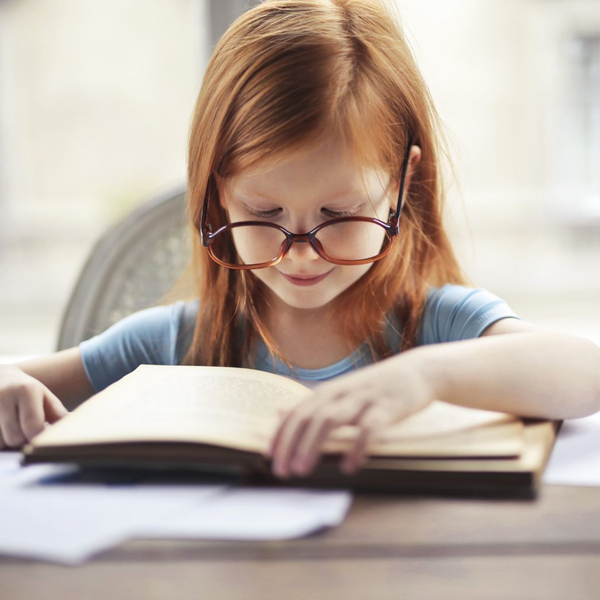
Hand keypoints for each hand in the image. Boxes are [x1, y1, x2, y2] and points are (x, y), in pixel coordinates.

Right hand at [0, 365, 68, 449]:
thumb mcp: (44, 396)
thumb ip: (57, 413)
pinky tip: (1, 429)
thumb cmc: (25, 389)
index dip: (38, 438)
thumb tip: (73, 428)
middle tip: (24, 433)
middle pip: (14, 438)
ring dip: (6, 442)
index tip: (40, 439)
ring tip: (11, 429)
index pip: (33, 427)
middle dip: (21, 441)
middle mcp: (4, 395)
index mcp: (26, 391)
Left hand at [267, 351, 435, 477]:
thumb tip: (280, 412)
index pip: (297, 412)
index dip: (281, 434)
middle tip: (281, 471)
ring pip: (330, 419)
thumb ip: (313, 404)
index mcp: (329, 391)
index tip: (269, 458)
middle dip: (291, 444)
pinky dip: (356, 447)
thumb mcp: (342, 391)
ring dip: (313, 445)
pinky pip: (369, 428)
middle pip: (307, 417)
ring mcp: (363, 398)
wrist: (418, 371)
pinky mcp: (387, 407)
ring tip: (303, 470)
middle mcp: (341, 392)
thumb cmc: (377, 387)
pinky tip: (350, 466)